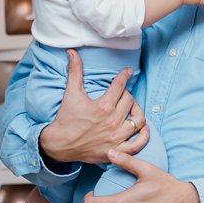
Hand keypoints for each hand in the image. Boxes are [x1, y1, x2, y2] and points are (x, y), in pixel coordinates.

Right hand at [37, 49, 148, 166]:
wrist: (59, 145)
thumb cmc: (65, 119)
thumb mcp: (70, 93)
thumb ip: (74, 71)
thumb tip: (72, 52)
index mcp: (103, 106)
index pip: (120, 86)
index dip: (124, 76)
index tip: (128, 72)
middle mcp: (112, 121)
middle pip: (130, 101)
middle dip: (127, 94)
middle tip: (122, 94)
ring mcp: (116, 137)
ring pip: (138, 120)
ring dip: (137, 111)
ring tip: (132, 109)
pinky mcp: (116, 150)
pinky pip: (138, 144)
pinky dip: (144, 136)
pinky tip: (143, 128)